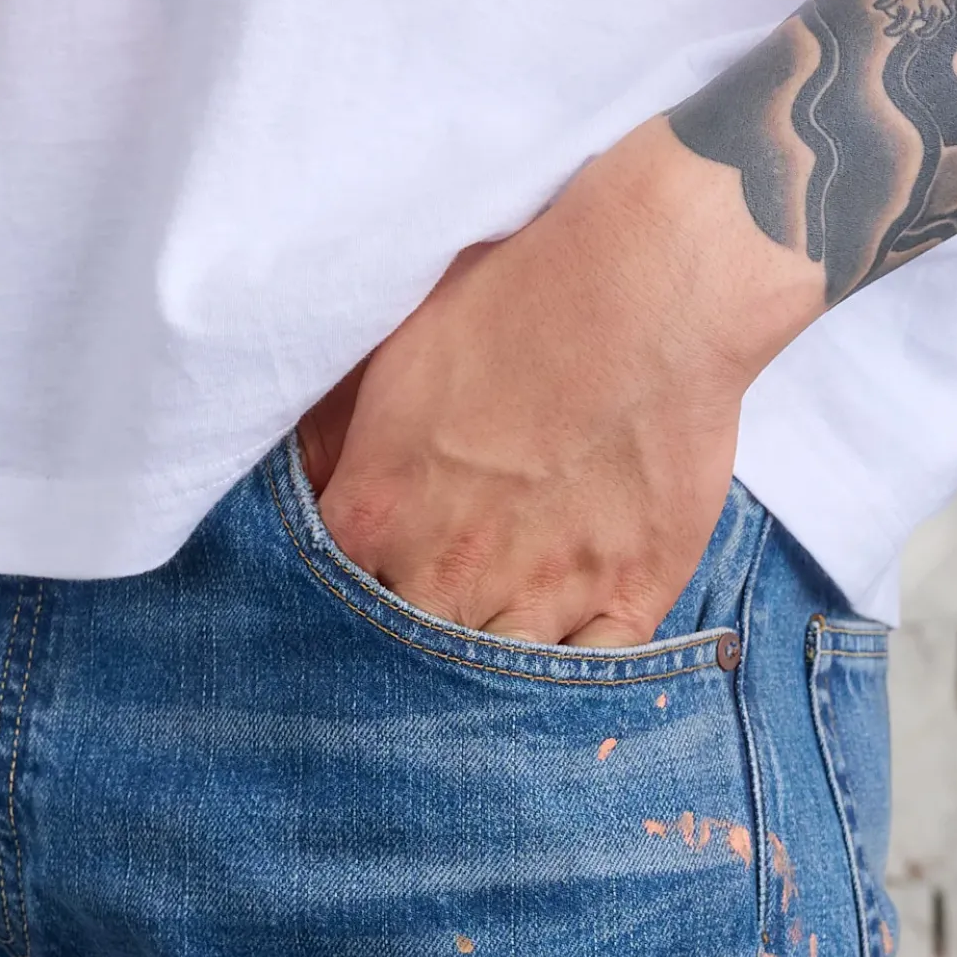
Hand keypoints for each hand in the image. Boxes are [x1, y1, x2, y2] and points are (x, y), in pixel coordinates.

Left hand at [297, 118, 823, 646]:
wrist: (654, 277)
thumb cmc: (517, 292)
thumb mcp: (391, 352)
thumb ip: (336, 437)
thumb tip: (302, 479)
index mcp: (374, 516)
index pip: (328, 600)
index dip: (345, 599)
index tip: (369, 584)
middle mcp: (446, 574)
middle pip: (405, 654)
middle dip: (412, 639)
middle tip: (437, 607)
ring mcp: (539, 594)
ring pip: (491, 679)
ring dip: (487, 665)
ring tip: (498, 628)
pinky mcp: (628, 593)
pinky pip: (590, 677)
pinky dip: (576, 676)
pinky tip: (564, 652)